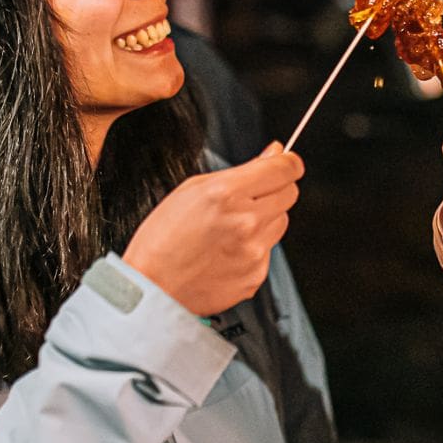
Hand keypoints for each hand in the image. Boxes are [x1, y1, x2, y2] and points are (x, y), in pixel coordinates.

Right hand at [124, 142, 303, 315]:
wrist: (153, 288)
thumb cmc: (162, 239)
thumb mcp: (192, 189)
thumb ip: (241, 170)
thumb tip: (273, 154)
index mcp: (226, 194)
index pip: (283, 169)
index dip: (288, 162)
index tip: (287, 163)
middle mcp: (245, 222)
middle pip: (289, 193)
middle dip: (276, 189)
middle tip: (251, 196)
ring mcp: (253, 251)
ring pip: (281, 222)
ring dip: (265, 218)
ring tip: (232, 228)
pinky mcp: (256, 275)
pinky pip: (268, 251)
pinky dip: (254, 247)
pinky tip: (227, 251)